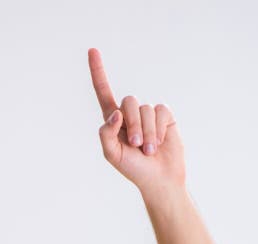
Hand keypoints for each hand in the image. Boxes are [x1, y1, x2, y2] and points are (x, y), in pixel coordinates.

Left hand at [89, 48, 185, 194]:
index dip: (98, 72)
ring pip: (145, 109)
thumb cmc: (133, 169)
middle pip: (128, 102)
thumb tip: (114, 113)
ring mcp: (148, 114)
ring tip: (148, 150)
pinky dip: (158, 129)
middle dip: (132, 125)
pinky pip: (161, 111)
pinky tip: (159, 143)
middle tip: (136, 145)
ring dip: (146, 132)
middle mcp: (129, 114)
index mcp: (112, 121)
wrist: (158, 178)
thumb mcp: (112, 155)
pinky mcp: (165, 116)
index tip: (92, 51)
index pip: (104, 92)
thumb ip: (106, 134)